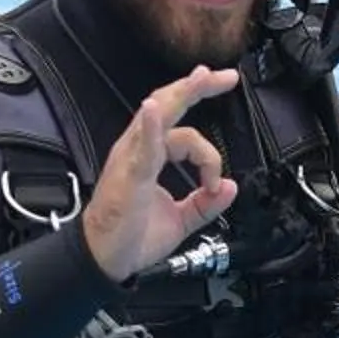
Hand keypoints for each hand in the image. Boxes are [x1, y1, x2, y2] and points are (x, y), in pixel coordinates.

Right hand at [82, 65, 239, 279]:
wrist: (107, 261)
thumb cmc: (131, 238)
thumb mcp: (180, 221)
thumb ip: (205, 204)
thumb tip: (231, 188)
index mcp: (149, 156)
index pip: (183, 131)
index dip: (208, 150)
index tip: (217, 180)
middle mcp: (139, 150)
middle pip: (169, 106)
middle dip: (198, 87)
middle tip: (224, 76)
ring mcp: (131, 159)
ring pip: (158, 116)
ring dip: (181, 95)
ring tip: (202, 78)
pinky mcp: (127, 176)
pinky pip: (141, 147)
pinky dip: (151, 127)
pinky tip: (155, 109)